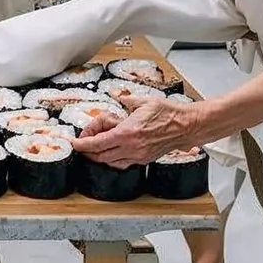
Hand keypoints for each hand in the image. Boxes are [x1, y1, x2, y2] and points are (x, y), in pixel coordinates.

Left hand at [75, 86, 208, 167]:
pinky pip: (124, 163)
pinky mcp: (146, 159)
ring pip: (111, 162)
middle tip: (83, 143)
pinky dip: (113, 159)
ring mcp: (139, 155)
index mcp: (127, 132)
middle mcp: (132, 147)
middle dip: (88, 151)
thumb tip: (120, 98)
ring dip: (100, 156)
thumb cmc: (169, 113)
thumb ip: (127, 100)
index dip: (82, 144)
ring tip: (95, 147)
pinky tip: (112, 151)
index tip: (75, 142)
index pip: (97, 143)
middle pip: (101, 156)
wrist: (188, 126)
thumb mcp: (143, 101)